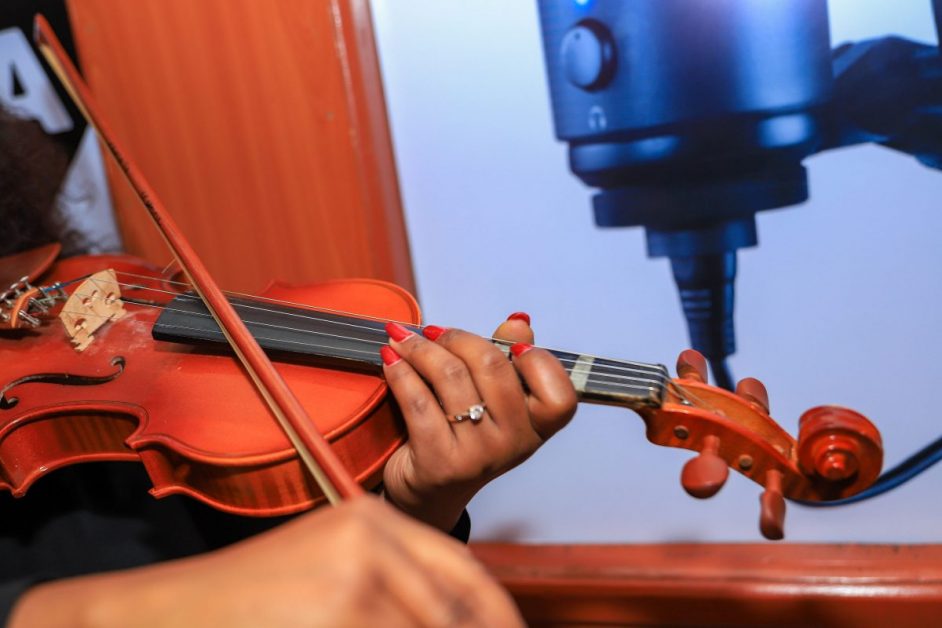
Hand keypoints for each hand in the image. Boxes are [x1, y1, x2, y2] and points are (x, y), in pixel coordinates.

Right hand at [9, 496, 522, 627]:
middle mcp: (371, 537)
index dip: (496, 616)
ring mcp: (355, 577)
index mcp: (372, 518)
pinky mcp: (338, 613)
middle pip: (455, 612)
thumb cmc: (249, 600)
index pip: (464, 574)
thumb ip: (392, 588)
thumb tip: (455, 618)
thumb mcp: (330, 574)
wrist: (170, 612)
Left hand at [381, 313, 576, 530]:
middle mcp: (513, 445)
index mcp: (536, 428)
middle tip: (433, 331)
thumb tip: (518, 320)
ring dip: (419, 348)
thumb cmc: (463, 435)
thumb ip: (507, 359)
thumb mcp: (493, 402)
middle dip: (457, 338)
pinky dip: (400, 372)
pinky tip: (390, 359)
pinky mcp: (440, 463)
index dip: (539, 364)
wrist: (429, 492)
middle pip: (493, 367)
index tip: (511, 346)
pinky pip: (418, 401)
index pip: (559, 396)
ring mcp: (478, 456)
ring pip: (450, 377)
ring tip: (402, 339)